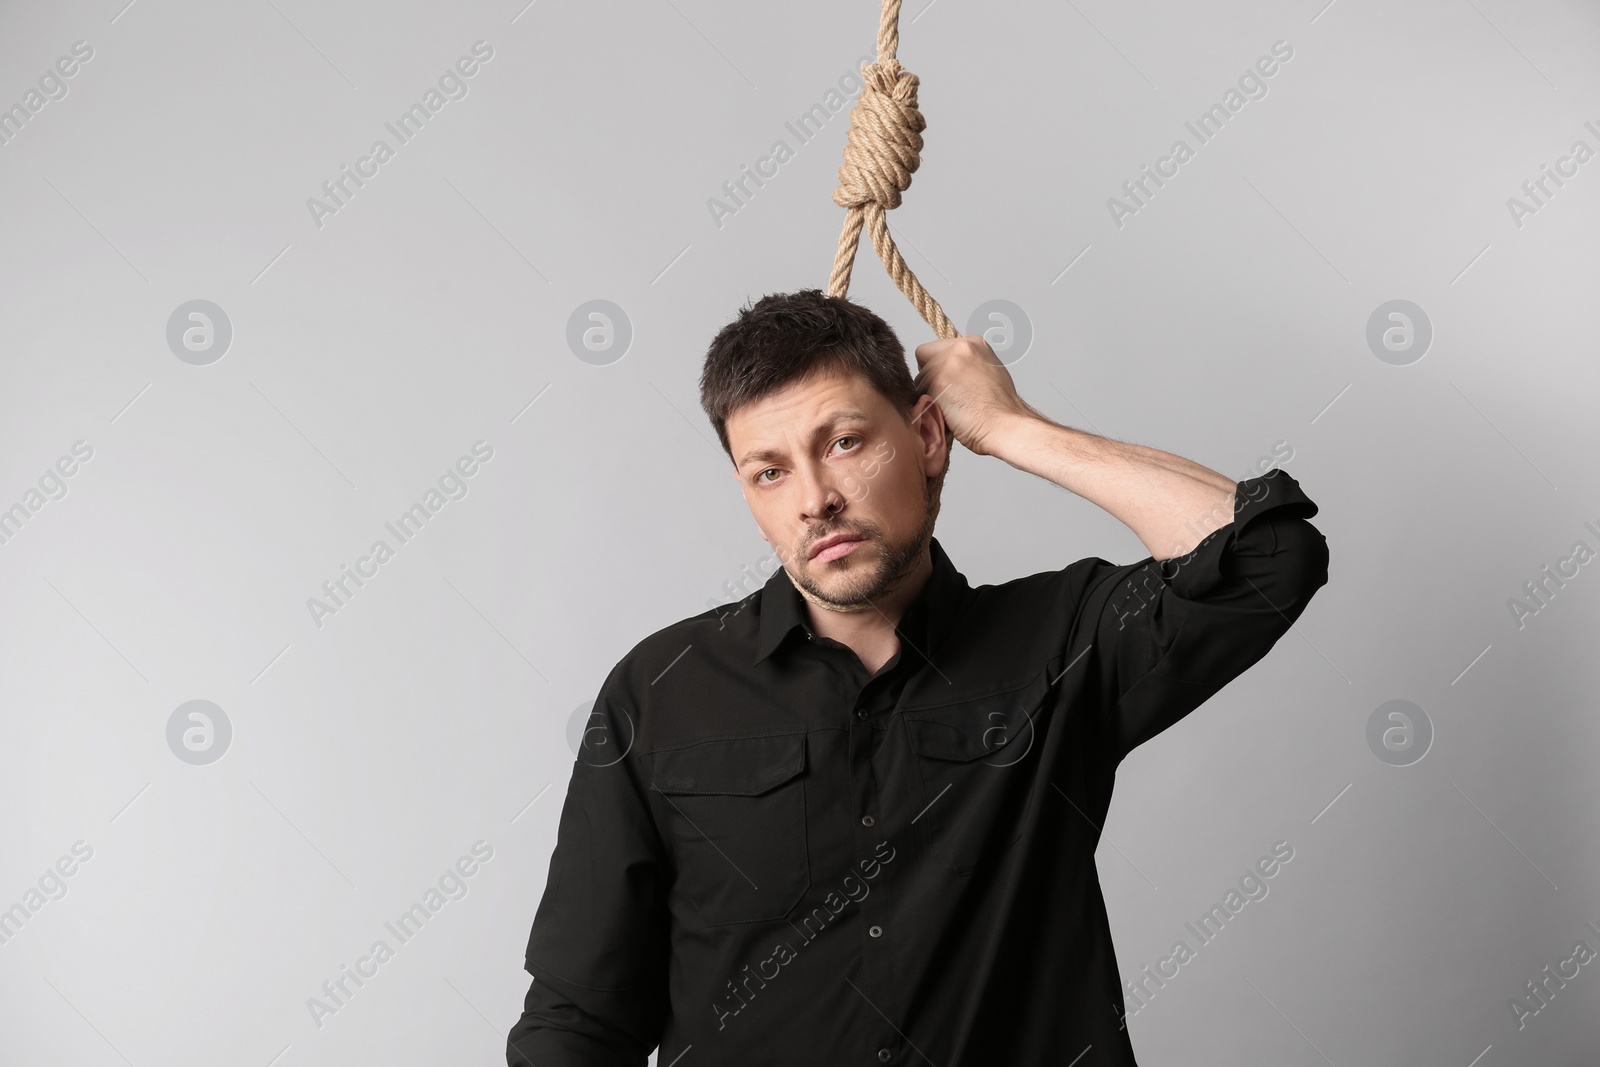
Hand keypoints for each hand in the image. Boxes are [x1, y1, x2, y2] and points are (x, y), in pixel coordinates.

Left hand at [912, 335, 1030, 456]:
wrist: (1005, 426)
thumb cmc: (1000, 410)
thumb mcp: (988, 373)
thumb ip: (966, 365)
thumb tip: (944, 370)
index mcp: (974, 343)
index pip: (934, 349)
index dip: (936, 367)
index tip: (948, 382)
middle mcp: (961, 347)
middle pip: (924, 362)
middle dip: (931, 381)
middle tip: (952, 399)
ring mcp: (948, 363)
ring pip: (920, 379)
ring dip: (930, 395)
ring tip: (954, 407)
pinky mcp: (938, 381)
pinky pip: (920, 394)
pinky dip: (929, 405)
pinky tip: (949, 413)